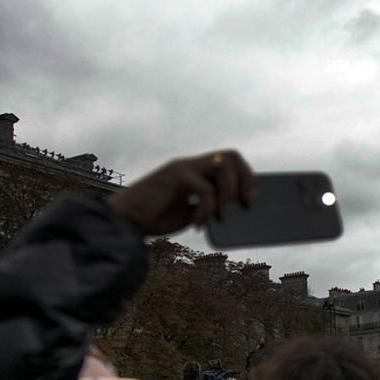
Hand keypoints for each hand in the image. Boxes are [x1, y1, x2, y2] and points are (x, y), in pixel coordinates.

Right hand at [106, 150, 253, 235]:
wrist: (126, 221)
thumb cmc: (157, 218)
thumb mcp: (192, 213)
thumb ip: (211, 208)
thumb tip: (240, 213)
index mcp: (198, 171)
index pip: (230, 161)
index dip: (247, 177)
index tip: (253, 200)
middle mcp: (192, 164)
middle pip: (231, 156)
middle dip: (246, 179)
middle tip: (247, 204)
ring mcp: (183, 167)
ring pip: (222, 166)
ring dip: (228, 193)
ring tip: (223, 216)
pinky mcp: (174, 175)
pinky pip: (204, 188)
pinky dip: (206, 209)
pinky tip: (197, 223)